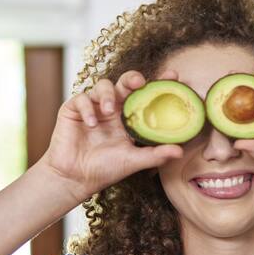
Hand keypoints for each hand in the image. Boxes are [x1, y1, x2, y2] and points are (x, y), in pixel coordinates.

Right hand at [40, 70, 183, 199]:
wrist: (75, 179)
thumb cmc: (105, 169)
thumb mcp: (133, 161)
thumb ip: (155, 155)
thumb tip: (180, 151)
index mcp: (129, 118)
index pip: (145, 96)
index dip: (158, 84)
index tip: (173, 75)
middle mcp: (113, 109)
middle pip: (125, 83)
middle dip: (132, 78)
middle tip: (139, 82)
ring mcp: (93, 107)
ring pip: (103, 86)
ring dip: (108, 95)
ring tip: (109, 111)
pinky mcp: (73, 109)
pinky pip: (81, 99)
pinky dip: (87, 109)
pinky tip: (91, 124)